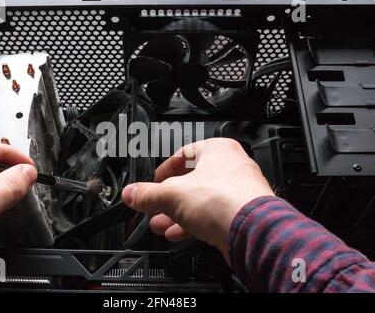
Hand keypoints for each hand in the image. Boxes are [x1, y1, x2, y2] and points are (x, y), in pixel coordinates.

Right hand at [122, 138, 273, 262]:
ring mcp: (238, 192)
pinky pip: (211, 216)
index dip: (164, 170)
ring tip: (160, 224)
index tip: (153, 182)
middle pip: (191, 181)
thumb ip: (148, 194)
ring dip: (177, 214)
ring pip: (200, 201)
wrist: (253, 232)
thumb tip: (131, 193)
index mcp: (218, 150)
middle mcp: (231, 167)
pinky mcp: (240, 215)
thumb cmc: (225, 200)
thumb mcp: (172, 194)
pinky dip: (193, 224)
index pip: (184, 154)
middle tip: (154, 207)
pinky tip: (178, 234)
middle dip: (168, 198)